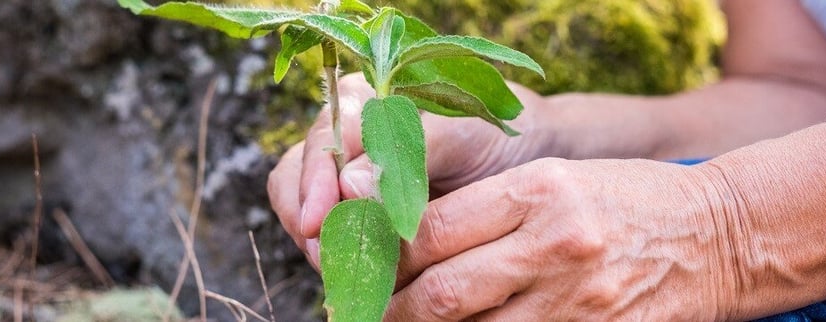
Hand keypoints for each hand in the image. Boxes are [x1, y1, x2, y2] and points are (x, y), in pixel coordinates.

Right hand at [267, 73, 551, 267]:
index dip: (312, 182)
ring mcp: (349, 180)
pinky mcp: (362, 217)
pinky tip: (366, 275)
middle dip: (307, 219)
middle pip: (295, 178)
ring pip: (307, 214)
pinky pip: (334, 239)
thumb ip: (403, 156)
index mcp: (364, 102)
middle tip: (328, 254)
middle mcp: (346, 139)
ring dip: (322, 244)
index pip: (320, 141)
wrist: (529, 157)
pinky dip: (344, 258)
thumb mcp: (459, 133)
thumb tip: (347, 186)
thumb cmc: (494, 133)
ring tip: (347, 269)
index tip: (316, 221)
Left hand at [383, 158, 741, 320]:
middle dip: (391, 306)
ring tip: (401, 321)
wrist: (718, 235)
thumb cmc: (623, 199)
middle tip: (361, 305)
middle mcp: (557, 246)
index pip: (433, 227)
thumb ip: (479, 203)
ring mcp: (579, 303)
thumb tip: (391, 219)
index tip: (350, 252)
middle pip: (444, 291)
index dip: (380, 246)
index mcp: (541, 191)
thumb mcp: (555, 178)